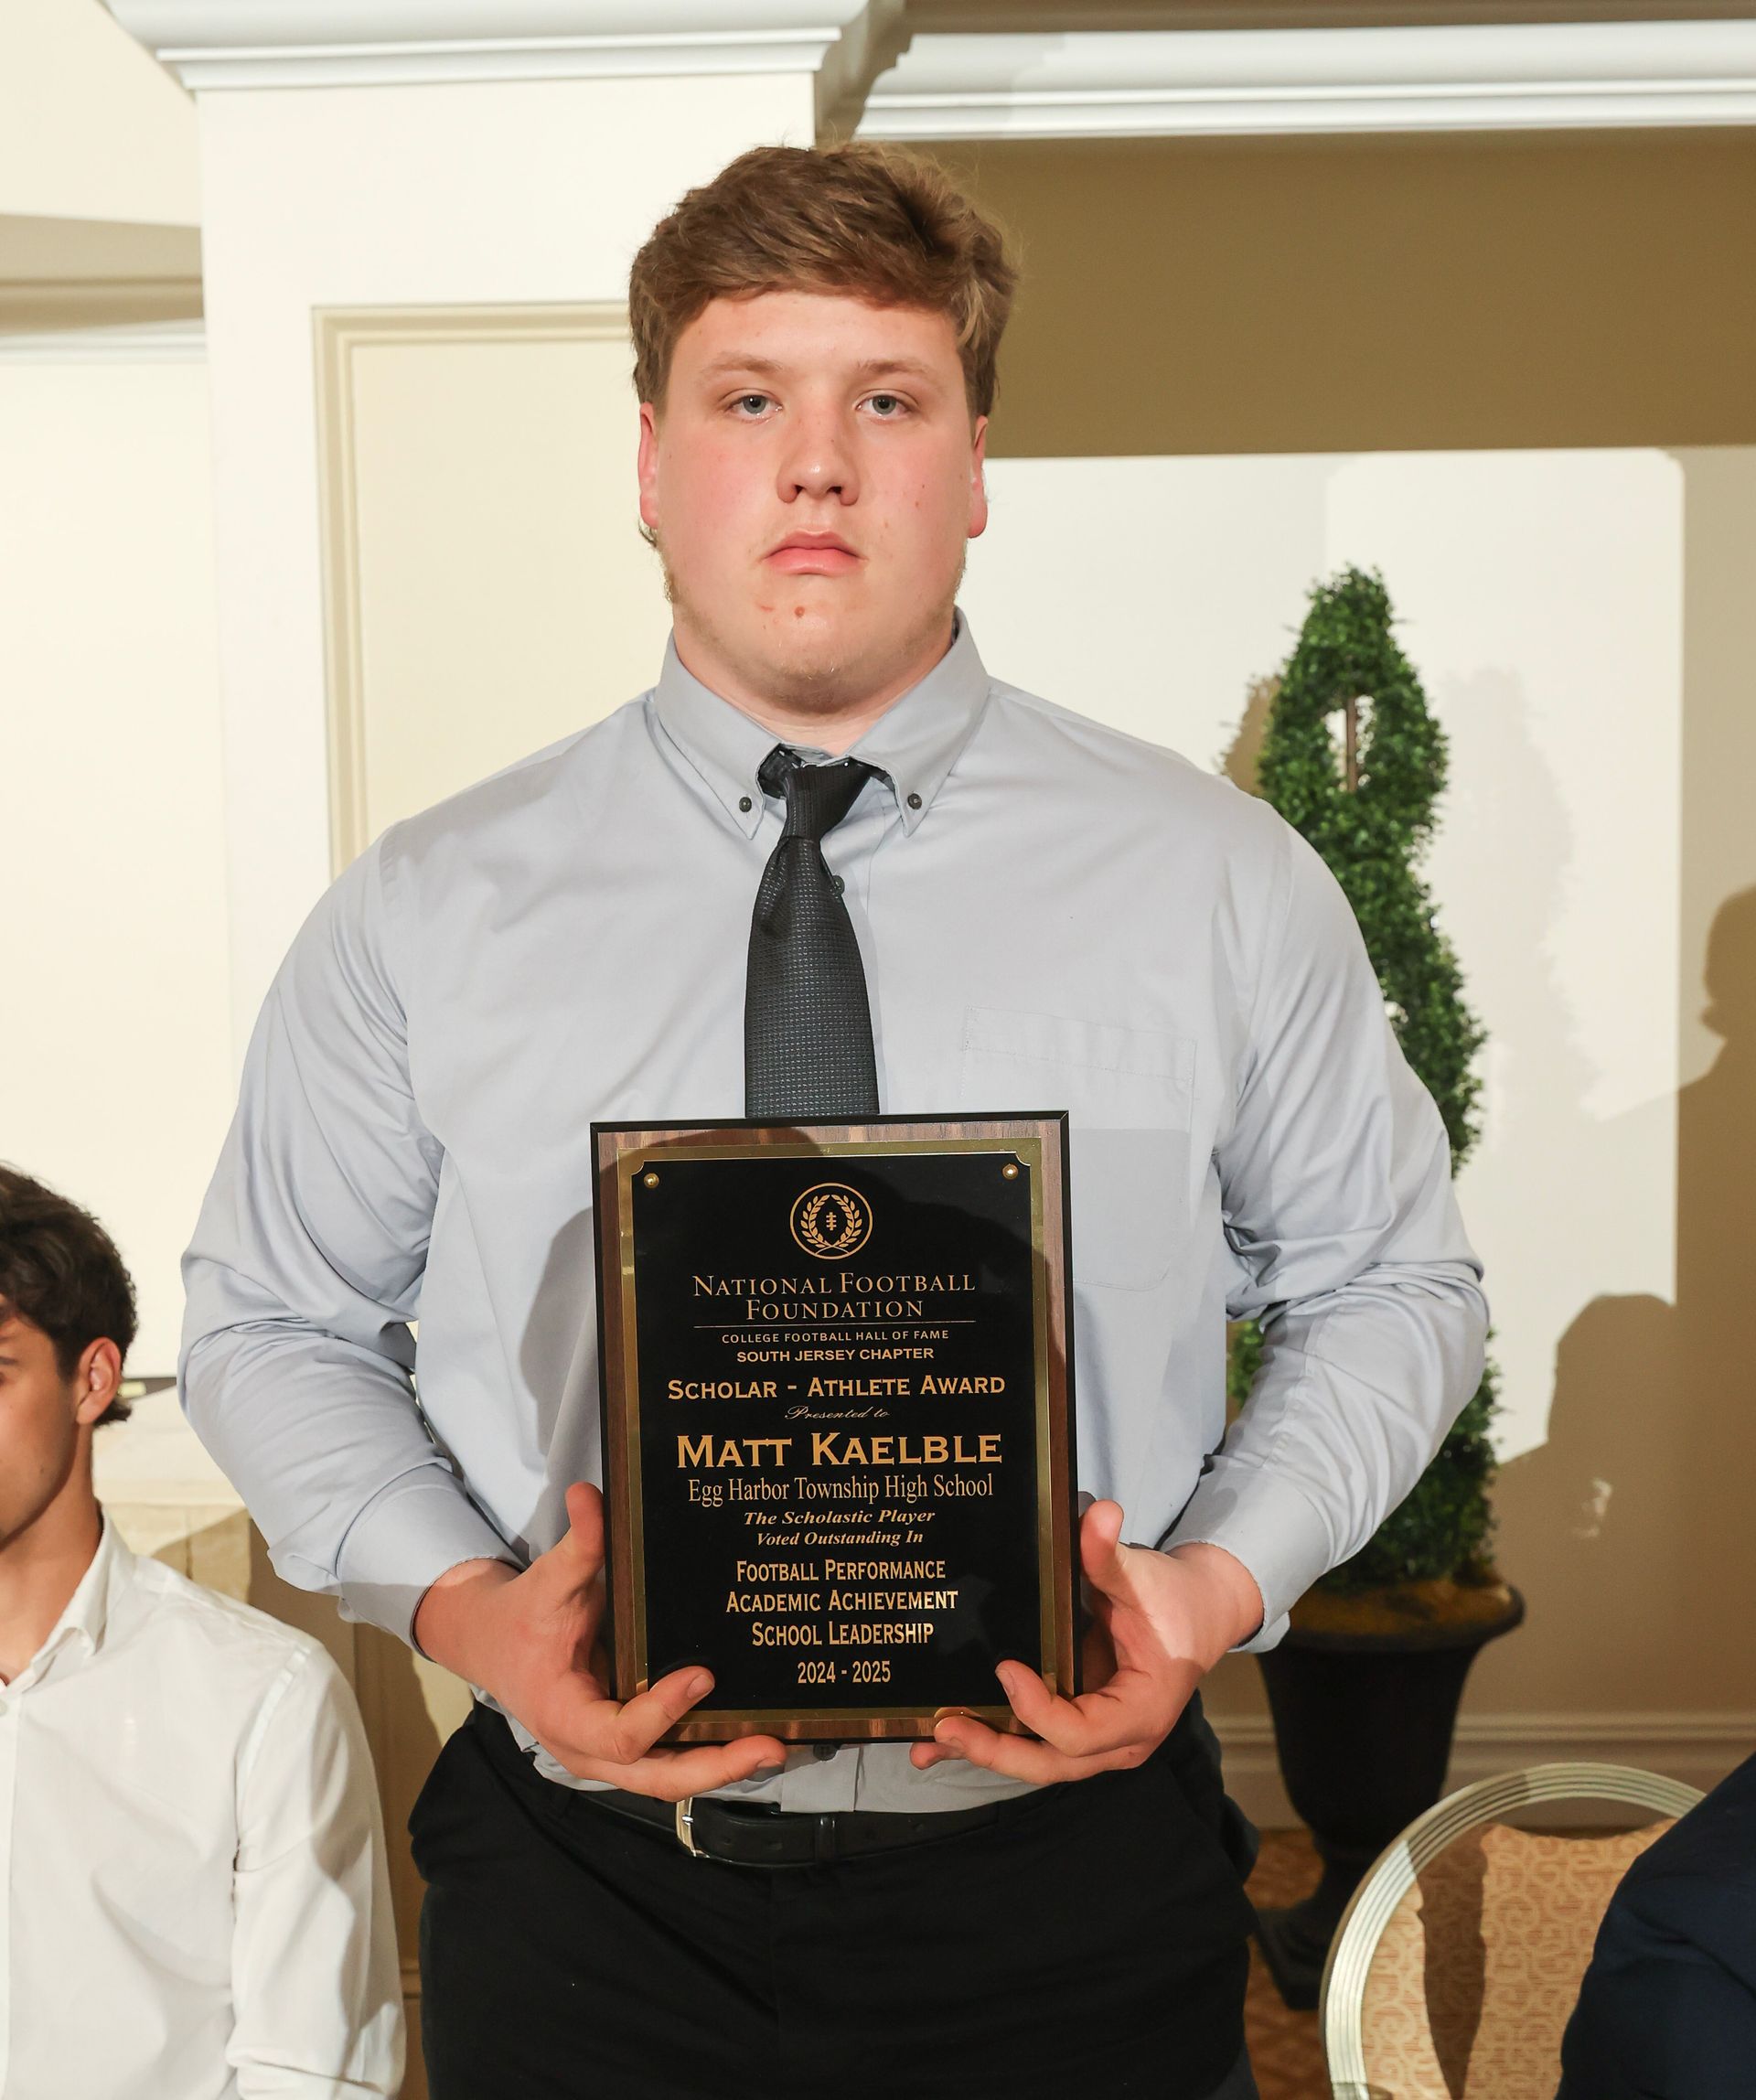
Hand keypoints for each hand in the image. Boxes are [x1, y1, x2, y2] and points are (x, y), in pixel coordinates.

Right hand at [413, 1481, 784, 1799]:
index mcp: (564, 1714)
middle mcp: (587, 1748)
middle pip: (655, 1778)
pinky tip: (756, 1735)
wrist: (494, 1645)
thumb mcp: (548, 1580)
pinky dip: (711, 1754)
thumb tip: (589, 1492)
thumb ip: (578, 1544)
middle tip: (771, 1747)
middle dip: (716, 1768)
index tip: (702, 1674)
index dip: (662, 1713)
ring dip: (723, 1767)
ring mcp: (609, 1753)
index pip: (619, 1734)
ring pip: (668, 1778)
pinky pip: (671, 1760)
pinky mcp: (627, 1744)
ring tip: (781, 1745)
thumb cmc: (524, 1616)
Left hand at [909, 1501, 1262, 1783]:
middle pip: (1051, 1762)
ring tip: (926, 1743)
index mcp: (1140, 1712)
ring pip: (1036, 1760)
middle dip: (996, 1749)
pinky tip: (942, 1742)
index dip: (1039, 1710)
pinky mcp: (1074, 1725)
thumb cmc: (1172, 1600)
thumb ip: (1111, 1555)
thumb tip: (1100, 1514)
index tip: (1005, 1668)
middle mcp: (1116, 1740)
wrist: (1194, 1614)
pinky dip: (991, 1740)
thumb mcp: (1144, 1577)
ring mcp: (1094, 1740)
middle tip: (946, 1726)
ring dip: (983, 1752)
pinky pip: (1031, 1741)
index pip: (1082, 1732)